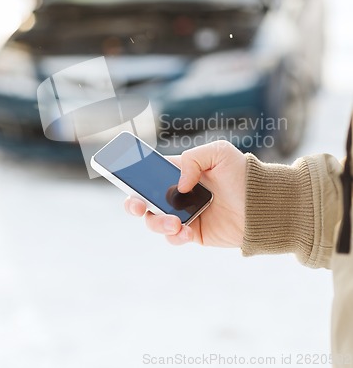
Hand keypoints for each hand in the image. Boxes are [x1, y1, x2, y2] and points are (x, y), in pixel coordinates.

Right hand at [124, 141, 246, 246]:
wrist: (266, 206)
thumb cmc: (244, 175)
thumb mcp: (219, 153)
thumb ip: (193, 159)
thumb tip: (178, 185)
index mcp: (180, 172)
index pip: (149, 172)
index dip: (133, 175)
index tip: (123, 178)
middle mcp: (177, 193)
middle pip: (143, 199)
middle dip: (134, 203)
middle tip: (137, 206)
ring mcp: (184, 214)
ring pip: (154, 220)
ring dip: (157, 222)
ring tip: (175, 223)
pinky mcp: (193, 233)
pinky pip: (173, 237)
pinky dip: (174, 236)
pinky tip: (187, 232)